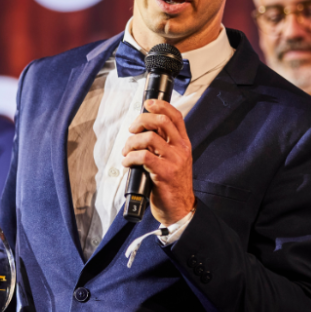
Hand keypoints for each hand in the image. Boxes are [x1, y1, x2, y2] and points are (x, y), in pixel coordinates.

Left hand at [121, 99, 194, 224]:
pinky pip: (143, 156)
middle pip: (161, 122)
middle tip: (131, 131)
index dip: (161, 105)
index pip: (176, 116)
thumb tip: (141, 129)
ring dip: (131, 143)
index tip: (147, 103)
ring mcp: (174, 160)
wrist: (179, 208)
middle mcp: (181, 149)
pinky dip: (130, 157)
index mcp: (183, 143)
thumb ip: (162, 144)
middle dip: (140, 121)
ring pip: (149, 138)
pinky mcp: (165, 172)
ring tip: (126, 152)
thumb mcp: (172, 159)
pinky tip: (128, 163)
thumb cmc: (171, 183)